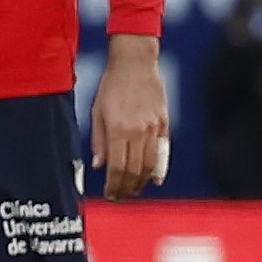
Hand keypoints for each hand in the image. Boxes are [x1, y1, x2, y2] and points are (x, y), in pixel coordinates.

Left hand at [91, 33, 169, 199]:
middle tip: (119, 197)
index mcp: (118, 129)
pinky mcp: (164, 124)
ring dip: (142, 182)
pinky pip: (162, 152)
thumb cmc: (111, 86)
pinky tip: (154, 179)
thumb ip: (99, 141)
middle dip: (126, 188)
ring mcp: (154, 128)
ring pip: (151, 164)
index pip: (117, 168)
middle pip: (135, 170)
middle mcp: (138, 131)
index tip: (109, 195)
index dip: (114, 186)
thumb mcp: (97, 112)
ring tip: (133, 190)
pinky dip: (159, 168)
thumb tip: (99, 166)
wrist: (135, 64)